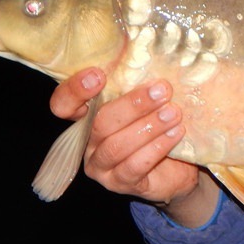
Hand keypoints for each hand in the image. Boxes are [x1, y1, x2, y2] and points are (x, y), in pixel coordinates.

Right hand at [49, 68, 219, 226]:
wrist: (179, 169)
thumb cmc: (160, 127)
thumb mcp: (149, 104)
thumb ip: (141, 87)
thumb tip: (157, 60)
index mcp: (88, 117)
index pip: (64, 104)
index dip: (75, 90)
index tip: (98, 75)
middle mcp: (87, 143)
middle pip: (101, 122)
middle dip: (134, 105)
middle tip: (163, 90)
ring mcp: (101, 166)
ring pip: (117, 145)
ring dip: (149, 126)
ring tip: (174, 113)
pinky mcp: (119, 183)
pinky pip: (134, 165)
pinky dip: (157, 147)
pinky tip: (176, 134)